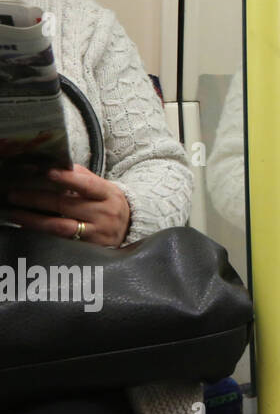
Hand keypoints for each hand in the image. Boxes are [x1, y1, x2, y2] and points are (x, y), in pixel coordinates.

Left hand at [0, 166, 131, 246]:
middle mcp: (104, 213)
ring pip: (61, 226)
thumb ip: (82, 177)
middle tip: (14, 194)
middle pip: (66, 205)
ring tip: (15, 213)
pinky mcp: (89, 248)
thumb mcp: (104, 188)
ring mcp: (96, 232)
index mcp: (108, 193)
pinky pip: (61, 241)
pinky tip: (28, 228)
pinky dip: (42, 234)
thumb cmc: (110, 204)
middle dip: (37, 199)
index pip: (87, 185)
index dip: (67, 179)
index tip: (48, 173)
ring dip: (34, 219)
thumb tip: (54, 165)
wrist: (130, 228)